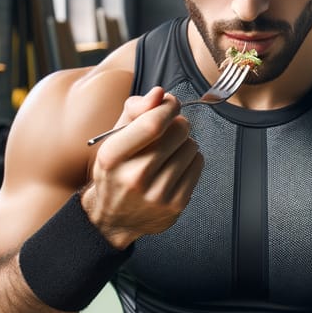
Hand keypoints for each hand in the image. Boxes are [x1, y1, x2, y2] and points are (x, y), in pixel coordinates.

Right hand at [82, 86, 203, 247]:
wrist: (112, 218)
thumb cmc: (116, 171)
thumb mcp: (114, 138)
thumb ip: (135, 111)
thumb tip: (160, 94)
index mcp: (112, 157)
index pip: (153, 124)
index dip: (168, 107)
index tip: (170, 103)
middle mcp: (134, 177)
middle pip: (177, 132)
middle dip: (178, 123)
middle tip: (170, 129)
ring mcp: (157, 194)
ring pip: (191, 147)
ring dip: (185, 142)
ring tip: (170, 151)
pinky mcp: (175, 205)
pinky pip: (198, 165)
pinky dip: (192, 159)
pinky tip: (177, 165)